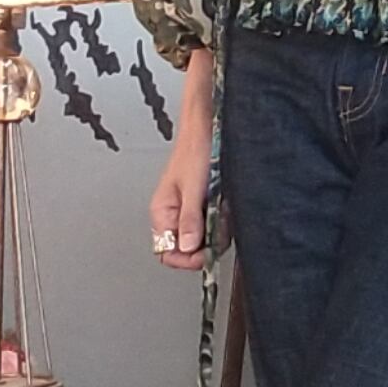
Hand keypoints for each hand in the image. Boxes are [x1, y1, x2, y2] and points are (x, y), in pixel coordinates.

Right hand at [149, 49, 215, 271]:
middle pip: (188, 249)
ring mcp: (192, 212)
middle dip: (205, 242)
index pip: (166, 252)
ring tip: (221, 208)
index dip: (185, 258)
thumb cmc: (195, 150)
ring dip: (217, 229)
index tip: (202, 252)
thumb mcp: (192, 188)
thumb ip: (190, 219)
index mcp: (162, 213)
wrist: (211, 128)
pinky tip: (225, 204)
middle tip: (217, 226)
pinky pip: (216, 225)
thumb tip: (188, 247)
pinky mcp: (207, 207)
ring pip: (205, 239)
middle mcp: (176, 216)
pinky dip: (224, 219)